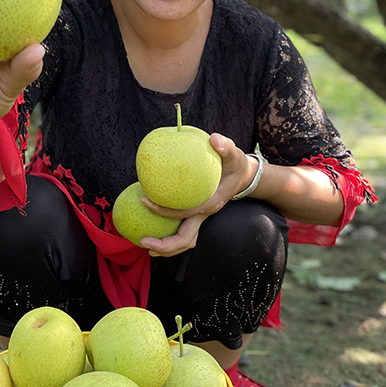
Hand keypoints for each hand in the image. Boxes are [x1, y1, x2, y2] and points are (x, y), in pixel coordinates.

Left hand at [138, 133, 256, 257]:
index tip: (145, 201)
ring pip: (184, 241)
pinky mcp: (196, 215)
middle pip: (186, 240)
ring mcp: (201, 217)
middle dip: (165, 246)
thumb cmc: (235, 164)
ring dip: (166, 247)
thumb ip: (225, 146)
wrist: (243, 176)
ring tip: (145, 245)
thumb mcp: (234, 153)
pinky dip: (167, 235)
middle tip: (142, 242)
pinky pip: (181, 231)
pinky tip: (151, 228)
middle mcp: (205, 214)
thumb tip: (214, 139)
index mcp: (211, 203)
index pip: (186, 213)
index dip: (165, 211)